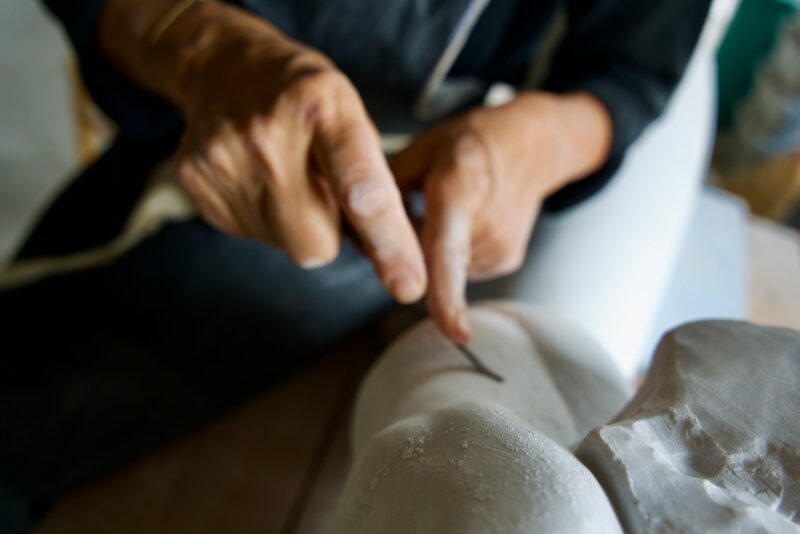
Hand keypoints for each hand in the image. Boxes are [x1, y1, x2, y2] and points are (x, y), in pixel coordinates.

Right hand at [101, 0, 426, 302]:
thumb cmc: (305, 102)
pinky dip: (263, 220)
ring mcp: (223, 157)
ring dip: (295, 225)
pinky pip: (250, 235)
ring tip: (285, 178)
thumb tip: (398, 259)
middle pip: (315, 243)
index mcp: (323, 105)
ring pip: (282, 244)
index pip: (362, 189)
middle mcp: (268, 131)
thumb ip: (374, 183)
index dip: (389, 242)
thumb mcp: (352, 118)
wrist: (225, 70)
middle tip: (321, 192)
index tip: (408, 284)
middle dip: (329, 234)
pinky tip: (257, 181)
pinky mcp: (194, 180)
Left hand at [392, 92, 611, 341]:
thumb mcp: (422, 149)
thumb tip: (356, 229)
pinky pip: (461, 268)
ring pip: (443, 269)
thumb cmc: (472, 143)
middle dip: (409, 249)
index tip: (455, 333)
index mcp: (458, 191)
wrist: (533, 145)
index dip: (448, 296)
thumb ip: (387, 192)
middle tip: (423, 206)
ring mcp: (499, 248)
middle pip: (427, 264)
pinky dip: (455, 252)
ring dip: (433, 249)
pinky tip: (468, 219)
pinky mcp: (505, 261)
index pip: (448, 252)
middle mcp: (483, 226)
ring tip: (453, 208)